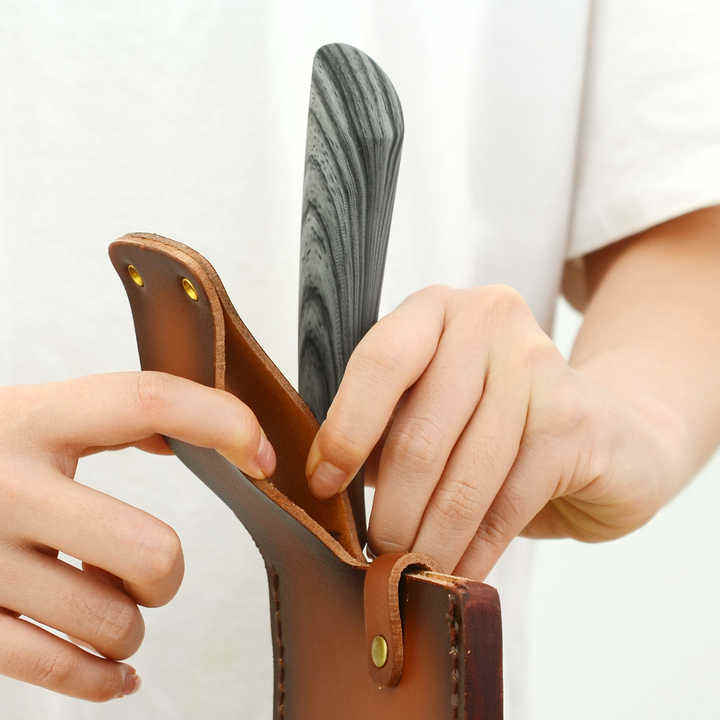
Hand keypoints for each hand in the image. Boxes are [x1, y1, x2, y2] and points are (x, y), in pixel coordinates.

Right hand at [0, 371, 274, 700]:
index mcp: (30, 419)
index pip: (148, 401)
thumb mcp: (23, 416)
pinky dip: (104, 678)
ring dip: (130, 623)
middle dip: (165, 573)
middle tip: (148, 569)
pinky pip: (60, 671)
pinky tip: (115, 668)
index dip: (222, 421)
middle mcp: (3, 485)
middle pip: (150, 550)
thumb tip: (179, 431)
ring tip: (110, 605)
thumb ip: (98, 416)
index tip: (263, 455)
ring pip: (113, 620)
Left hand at [305, 284, 682, 576]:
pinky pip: (508, 503)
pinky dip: (477, 549)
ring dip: (430, 539)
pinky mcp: (573, 419)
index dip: (346, 430)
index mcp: (437, 309)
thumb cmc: (495, 422)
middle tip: (376, 555)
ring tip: (412, 572)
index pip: (380, 362)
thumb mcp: (431, 406)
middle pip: (419, 432)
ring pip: (463, 475)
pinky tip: (459, 572)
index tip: (324, 485)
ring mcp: (537, 365)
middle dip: (391, 509)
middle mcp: (489, 320)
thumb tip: (329, 484)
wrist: (605, 433)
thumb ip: (384, 428)